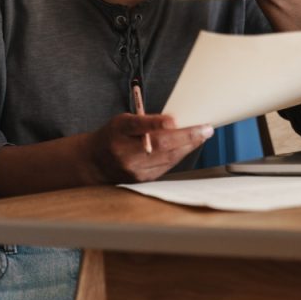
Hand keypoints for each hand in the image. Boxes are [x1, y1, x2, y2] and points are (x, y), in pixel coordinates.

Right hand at [88, 113, 212, 183]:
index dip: (156, 123)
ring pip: (167, 157)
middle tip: (205, 129)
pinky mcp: (141, 179)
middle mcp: (125, 151)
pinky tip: (188, 147)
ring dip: (188, 146)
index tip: (173, 120)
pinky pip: (166, 167)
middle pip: (159, 145)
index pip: (138, 125)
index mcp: (119, 130)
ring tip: (202, 135)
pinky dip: (179, 156)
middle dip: (186, 137)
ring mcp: (133, 168)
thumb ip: (144, 121)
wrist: (95, 162)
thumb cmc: (113, 135)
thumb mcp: (122, 121)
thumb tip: (174, 122)